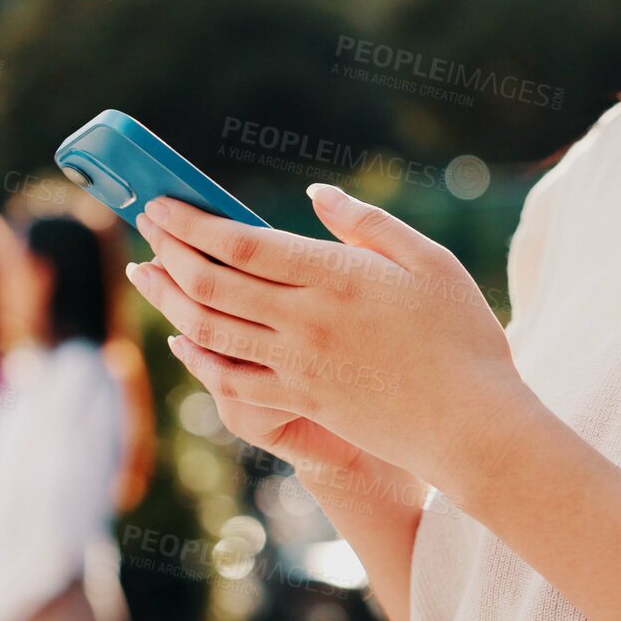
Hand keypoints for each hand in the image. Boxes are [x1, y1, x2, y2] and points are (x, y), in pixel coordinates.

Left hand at [125, 185, 528, 485]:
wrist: (473, 426)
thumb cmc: (463, 338)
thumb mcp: (430, 261)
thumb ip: (368, 224)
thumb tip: (316, 194)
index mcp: (337, 276)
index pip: (241, 244)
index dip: (192, 223)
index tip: (165, 204)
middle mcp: (306, 321)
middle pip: (212, 283)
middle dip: (170, 251)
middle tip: (147, 228)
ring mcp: (298, 366)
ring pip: (209, 331)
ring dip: (169, 299)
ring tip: (147, 274)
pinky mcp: (301, 402)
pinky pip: (230, 380)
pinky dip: (196, 358)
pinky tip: (182, 340)